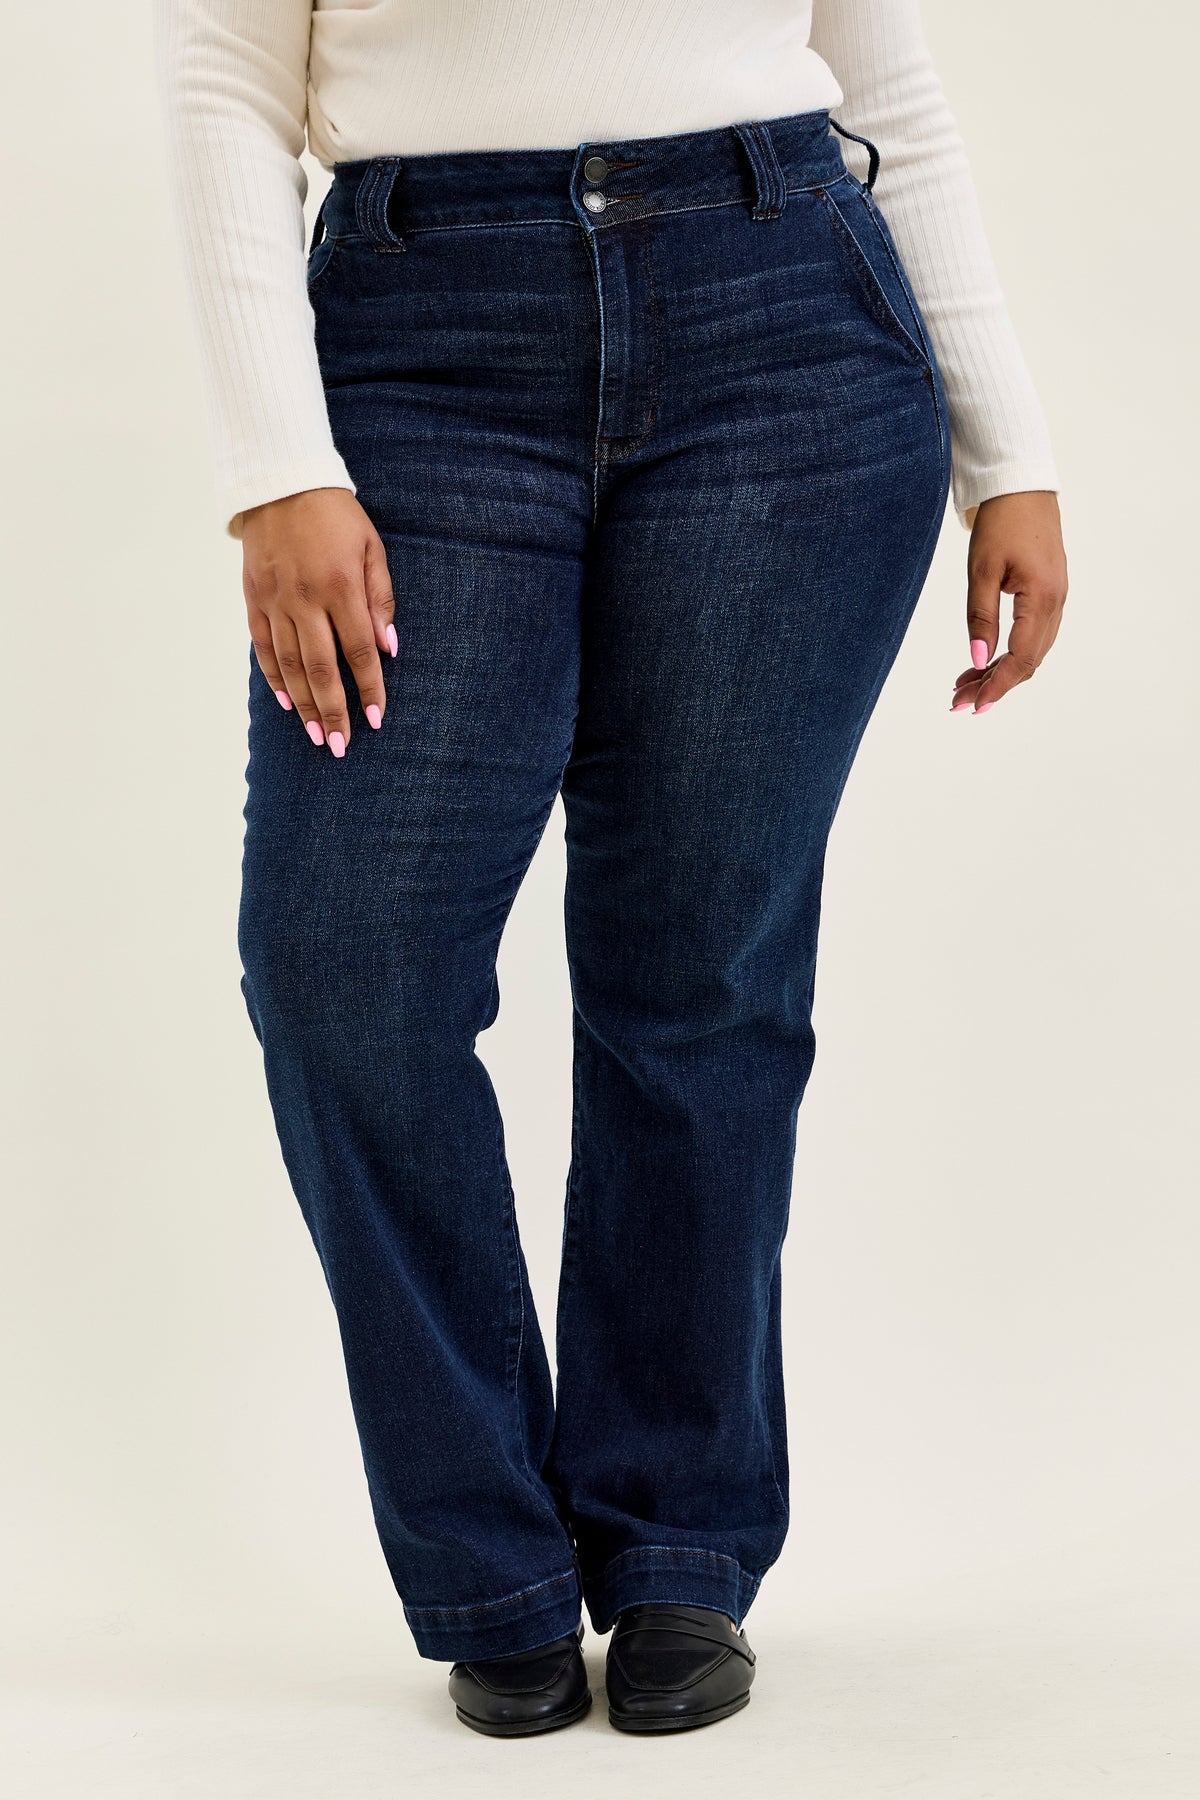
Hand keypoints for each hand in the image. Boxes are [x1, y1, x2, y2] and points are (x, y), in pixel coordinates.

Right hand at [241, 488, 396, 755]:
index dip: (368, 689)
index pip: (358, 651)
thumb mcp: (372, 548)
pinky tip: (287, 702)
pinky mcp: (254, 598)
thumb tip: (388, 647)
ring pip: (290, 664)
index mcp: (340, 587)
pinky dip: (274, 677)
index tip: (375, 719)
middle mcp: (305, 599)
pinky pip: (263, 647)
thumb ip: (380, 598)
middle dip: (332, 711)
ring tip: (316, 734)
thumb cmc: (336, 516)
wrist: (280, 483)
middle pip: (321, 668)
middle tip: (339, 745)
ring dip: (304, 704)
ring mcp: (275, 601)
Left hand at [951, 491, 1067, 713]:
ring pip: (1032, 650)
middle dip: (994, 685)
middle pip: (1029, 661)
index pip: (1022, 658)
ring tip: (965, 685)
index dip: (997, 686)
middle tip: (958, 701)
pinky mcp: (1049, 592)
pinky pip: (1034, 634)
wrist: (1022, 486)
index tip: (972, 706)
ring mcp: (1057, 598)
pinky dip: (1010, 653)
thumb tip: (978, 660)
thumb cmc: (1001, 522)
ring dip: (1001, 671)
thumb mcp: (981, 571)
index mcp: (1042, 598)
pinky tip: (984, 660)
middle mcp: (1056, 603)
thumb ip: (981, 618)